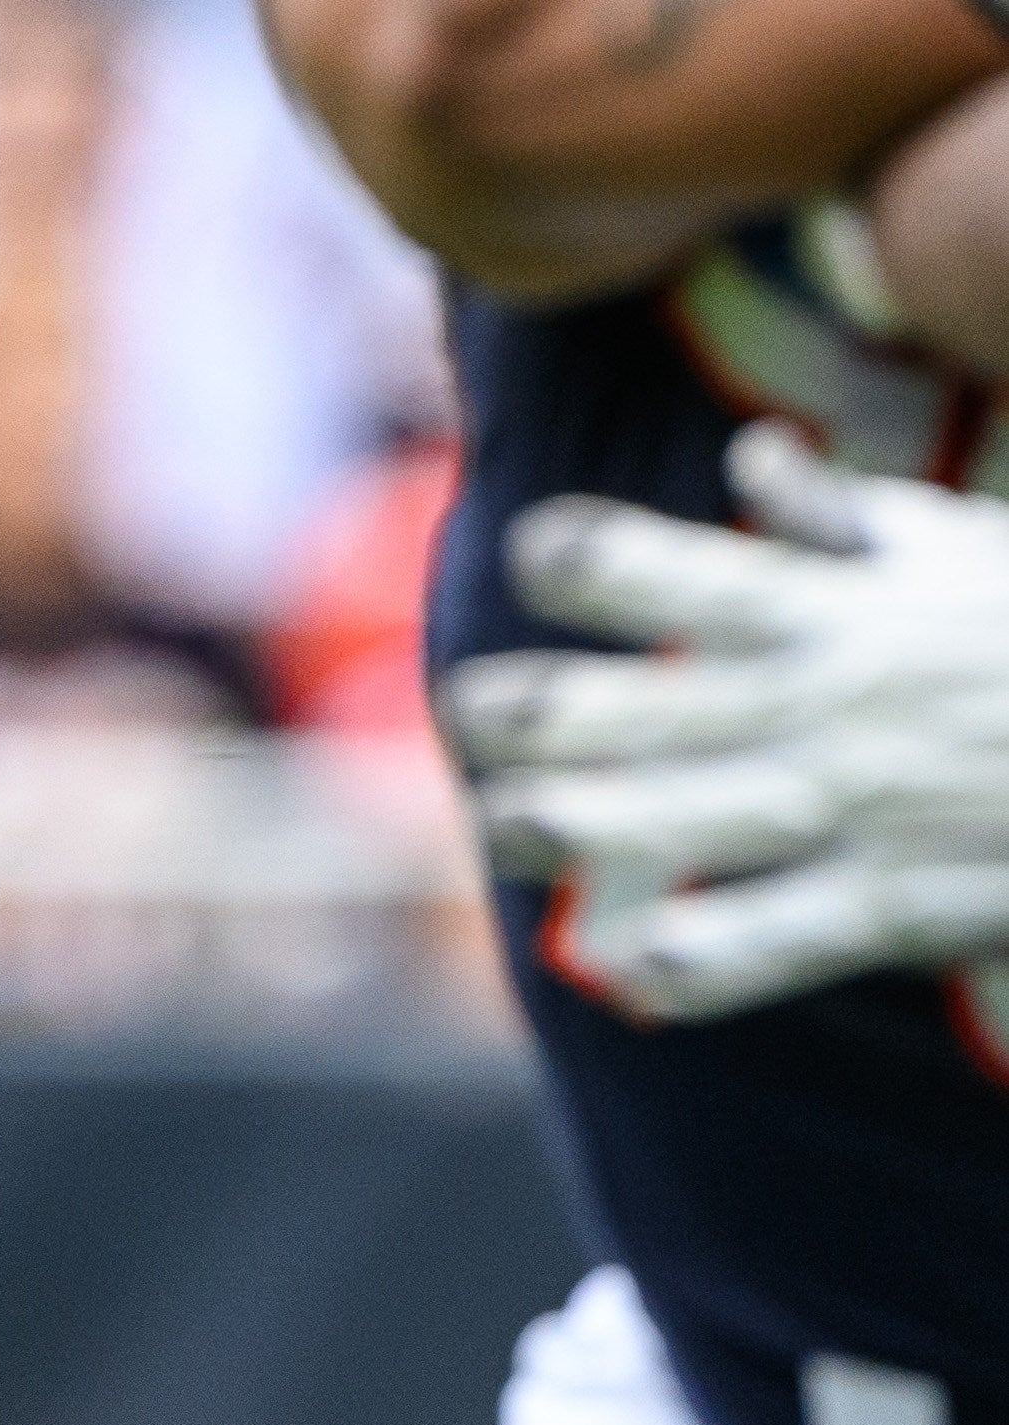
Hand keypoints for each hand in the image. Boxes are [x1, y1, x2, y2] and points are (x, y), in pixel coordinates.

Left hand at [445, 421, 1008, 1016]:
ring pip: (688, 818)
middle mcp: (823, 703)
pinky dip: (704, 960)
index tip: (534, 554)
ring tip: (503, 824)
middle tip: (466, 709)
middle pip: (641, 705)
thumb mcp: (966, 551)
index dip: (592, 558)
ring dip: (583, 827)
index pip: (674, 568)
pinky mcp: (899, 902)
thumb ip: (844, 516)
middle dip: (539, 710)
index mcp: (829, 610)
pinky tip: (627, 970)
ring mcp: (857, 806)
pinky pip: (781, 939)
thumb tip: (753, 453)